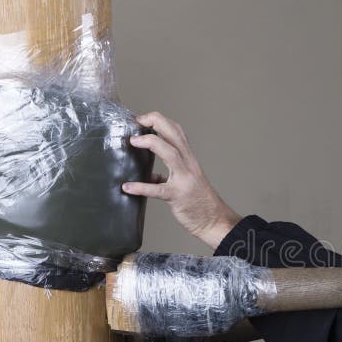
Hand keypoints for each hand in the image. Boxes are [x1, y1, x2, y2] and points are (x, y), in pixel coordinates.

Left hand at [122, 112, 241, 248]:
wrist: (214, 221)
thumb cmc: (199, 202)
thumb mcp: (186, 182)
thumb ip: (167, 175)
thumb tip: (149, 175)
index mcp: (189, 160)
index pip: (177, 131)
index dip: (159, 121)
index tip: (142, 120)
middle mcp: (189, 165)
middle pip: (174, 134)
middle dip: (155, 121)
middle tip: (137, 121)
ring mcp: (185, 180)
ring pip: (171, 153)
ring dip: (150, 143)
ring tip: (133, 142)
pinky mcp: (178, 196)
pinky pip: (158, 190)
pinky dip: (141, 187)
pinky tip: (127, 187)